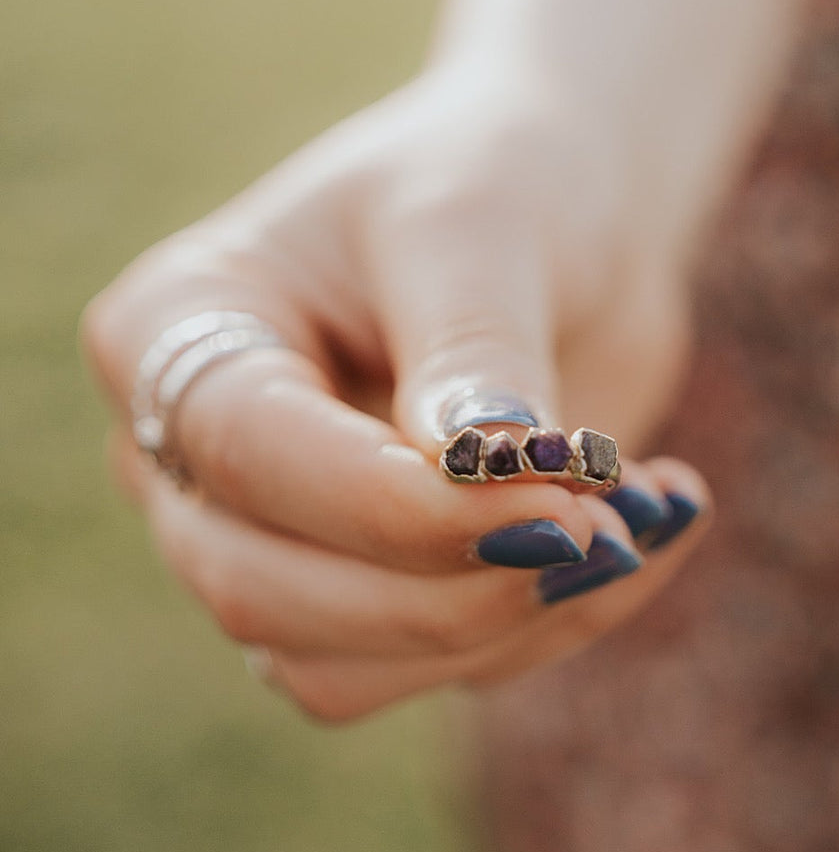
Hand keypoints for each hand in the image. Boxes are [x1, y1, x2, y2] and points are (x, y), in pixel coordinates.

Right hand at [82, 70, 709, 721]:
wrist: (566, 217)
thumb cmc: (498, 181)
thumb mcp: (480, 227)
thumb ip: (472, 351)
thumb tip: (484, 478)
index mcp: (175, 329)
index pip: (245, 454)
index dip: (389, 504)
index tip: (555, 496)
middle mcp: (195, 454)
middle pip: (263, 592)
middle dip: (447, 588)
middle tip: (608, 528)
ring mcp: (272, 539)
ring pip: (336, 669)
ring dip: (506, 623)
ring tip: (645, 517)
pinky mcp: (368, 596)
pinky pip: (434, 670)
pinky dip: (550, 625)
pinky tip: (649, 530)